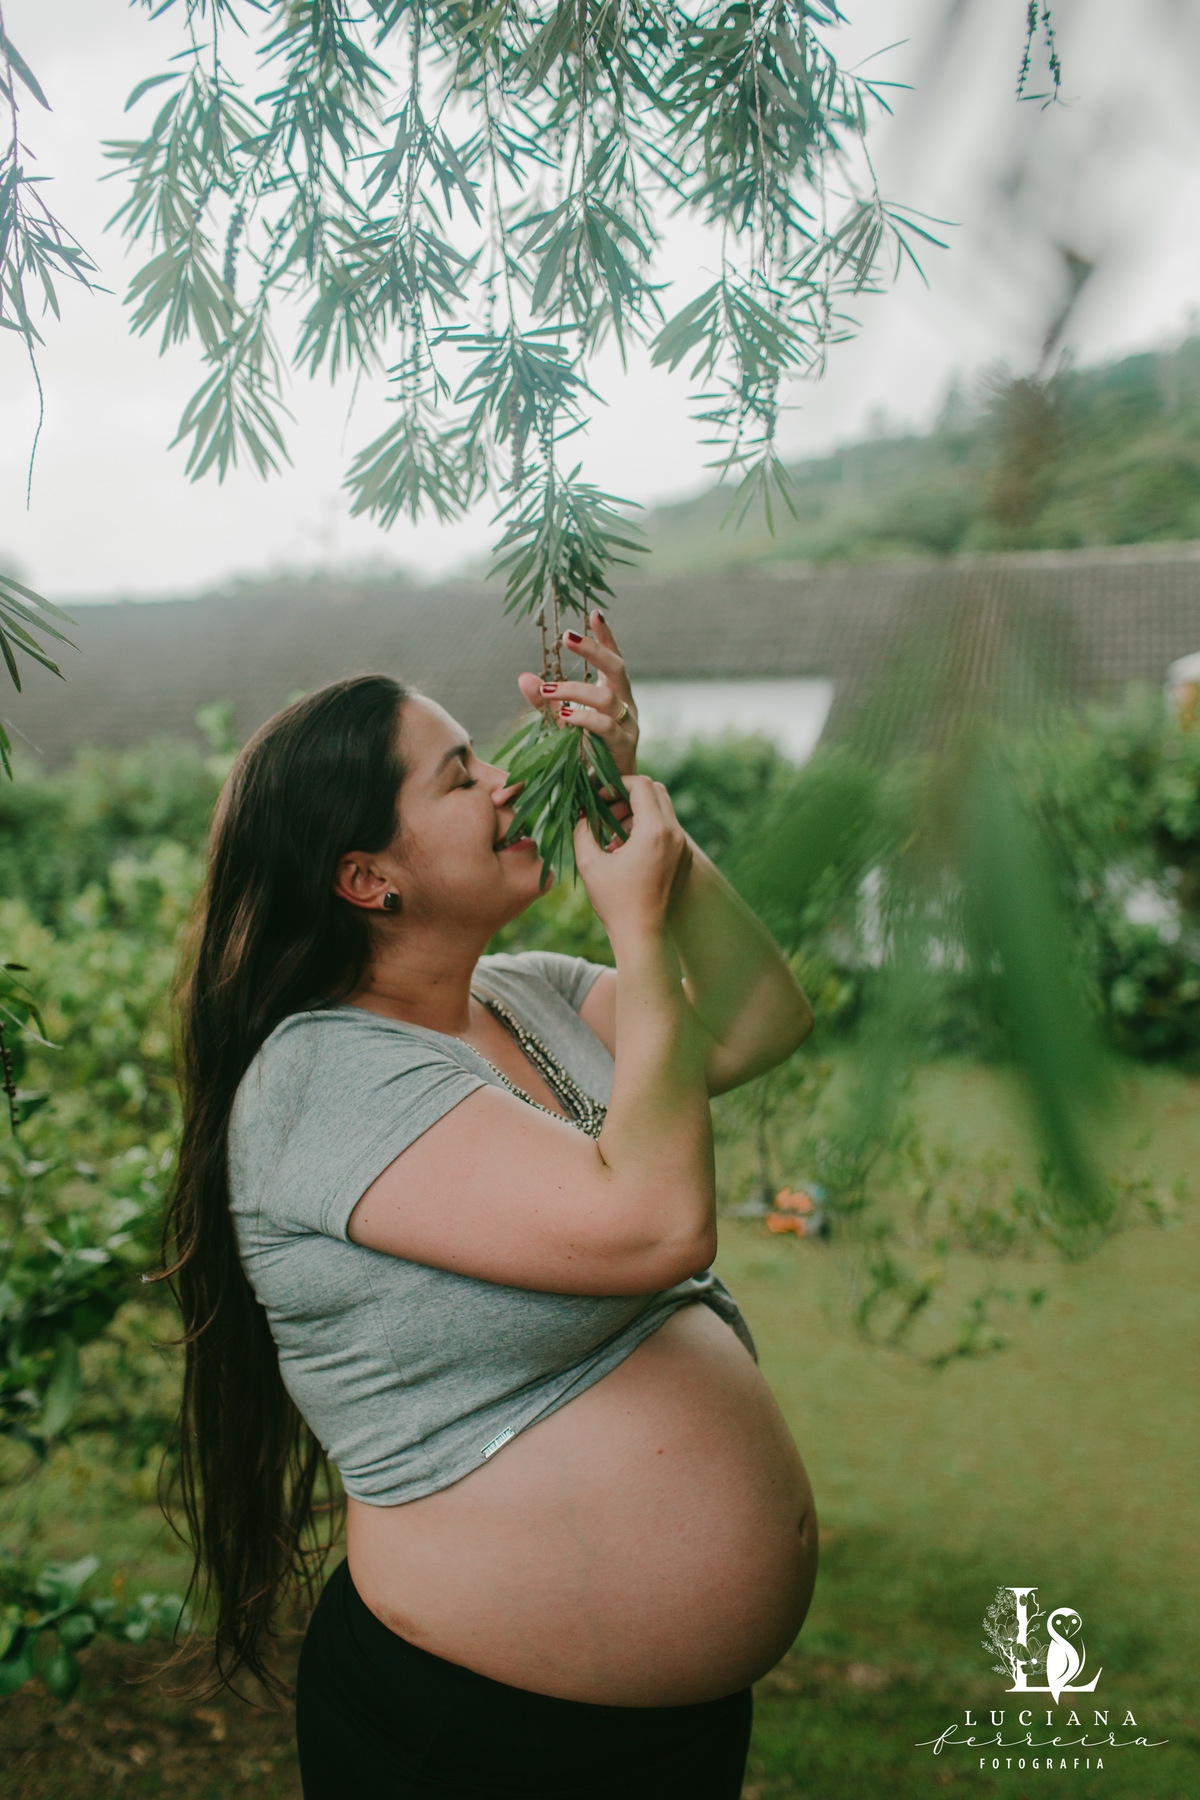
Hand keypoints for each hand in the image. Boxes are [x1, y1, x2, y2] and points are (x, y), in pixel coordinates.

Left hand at [517, 608, 638, 779]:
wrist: (606, 798)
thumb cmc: (586, 757)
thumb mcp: (561, 725)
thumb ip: (544, 703)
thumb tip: (523, 677)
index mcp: (614, 695)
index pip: (613, 660)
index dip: (607, 636)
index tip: (595, 612)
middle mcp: (625, 705)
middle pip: (616, 668)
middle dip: (594, 650)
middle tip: (567, 637)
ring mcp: (628, 726)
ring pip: (606, 697)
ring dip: (574, 691)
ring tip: (548, 690)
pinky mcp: (623, 747)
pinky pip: (605, 726)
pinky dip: (584, 719)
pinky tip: (565, 717)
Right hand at [573, 776, 691, 943]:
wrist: (642, 935)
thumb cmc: (614, 902)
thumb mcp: (589, 863)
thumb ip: (582, 830)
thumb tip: (580, 813)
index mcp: (654, 832)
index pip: (642, 785)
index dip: (617, 784)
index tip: (600, 796)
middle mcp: (675, 835)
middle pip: (657, 792)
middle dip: (629, 796)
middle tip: (607, 813)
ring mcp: (683, 847)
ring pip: (663, 811)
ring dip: (637, 814)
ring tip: (612, 836)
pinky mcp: (684, 859)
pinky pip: (668, 830)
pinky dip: (648, 830)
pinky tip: (626, 851)